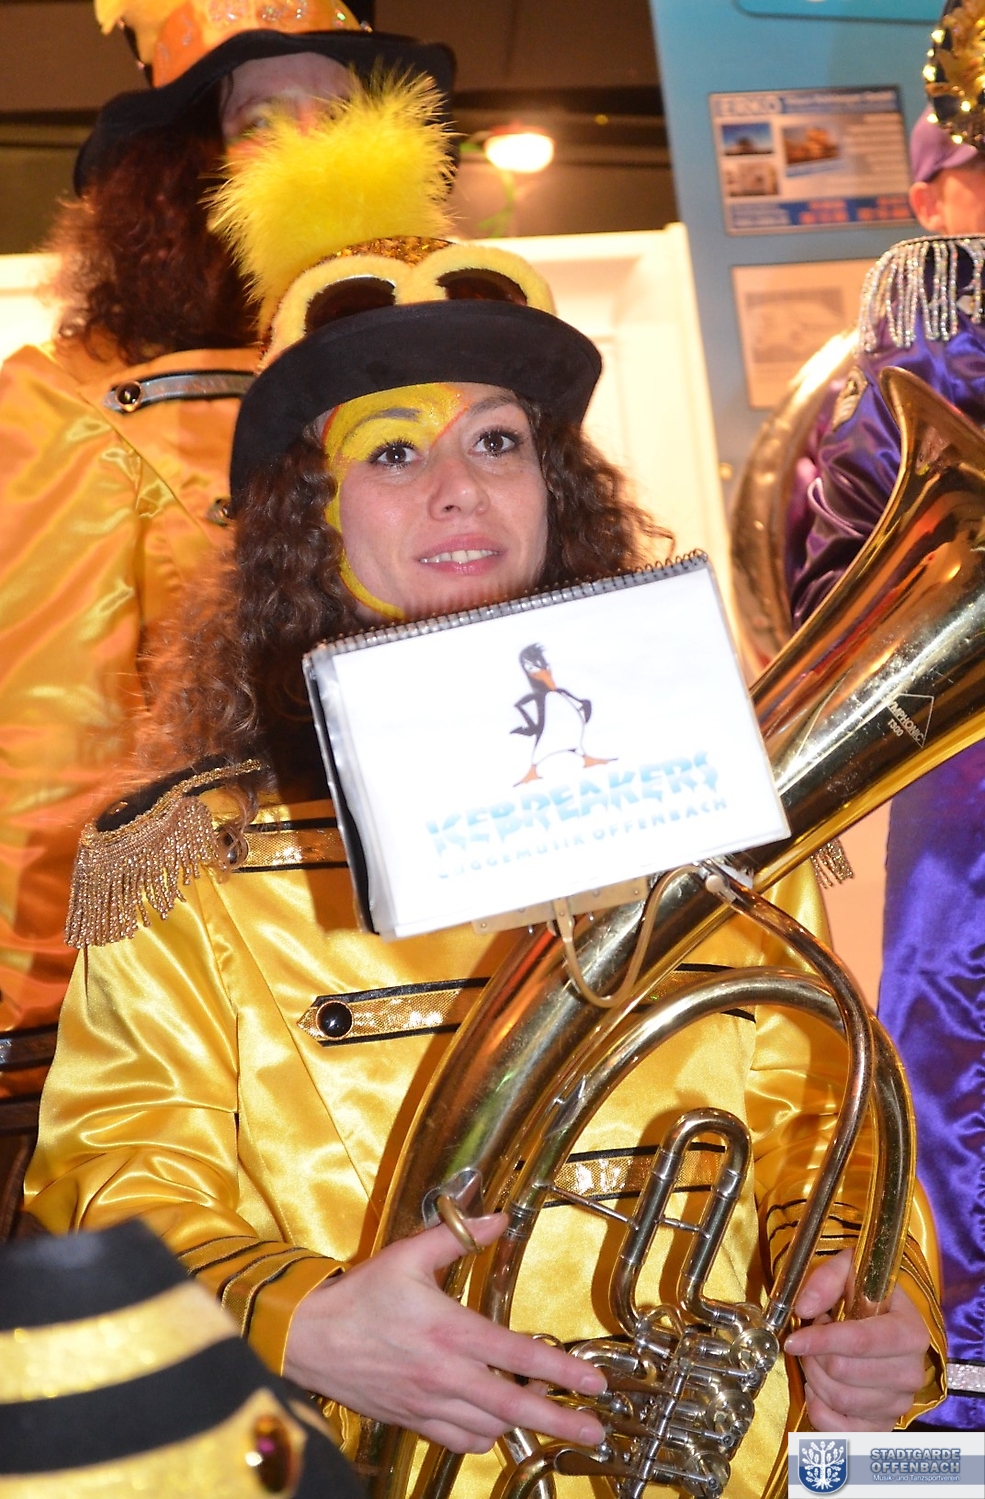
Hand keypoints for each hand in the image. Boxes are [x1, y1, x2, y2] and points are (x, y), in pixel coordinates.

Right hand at [284, 1213, 606, 1453]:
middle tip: (596, 1429)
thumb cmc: (361, 1295)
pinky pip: (458, 1441)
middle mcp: (444, 1373)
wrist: (309, 1338)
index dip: (562, 1370)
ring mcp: (427, 1402)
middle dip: (560, 1421)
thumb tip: (499, 1216)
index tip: (595, 1382)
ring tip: (545, 1411)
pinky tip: (495, 1422)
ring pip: (489, 1428)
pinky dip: (483, 1436)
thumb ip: (457, 1236)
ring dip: (521, 1423)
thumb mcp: (408, 1255)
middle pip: (513, 1406)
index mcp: (449, 1330)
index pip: (517, 1354)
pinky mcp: (412, 1419)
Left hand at [784, 1249, 929, 1429]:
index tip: (794, 1340)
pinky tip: (817, 1388)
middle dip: (814, 1355)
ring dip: (814, 1377)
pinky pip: (842, 1430)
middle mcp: (912, 1371)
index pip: (862, 1341)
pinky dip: (820, 1410)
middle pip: (844, 1372)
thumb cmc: (863, 1295)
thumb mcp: (849, 1269)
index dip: (823, 1340)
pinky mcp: (883, 1426)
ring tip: (814, 1358)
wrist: (881, 1322)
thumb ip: (826, 1280)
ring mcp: (899, 1403)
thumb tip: (805, 1308)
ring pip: (840, 1399)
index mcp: (910, 1331)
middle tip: (808, 1339)